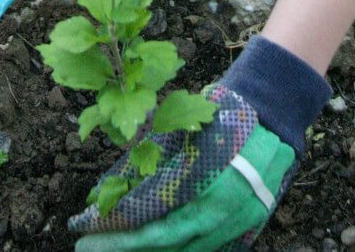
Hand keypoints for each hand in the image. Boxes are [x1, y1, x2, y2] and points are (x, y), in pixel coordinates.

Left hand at [68, 84, 298, 250]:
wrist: (272, 116)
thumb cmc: (221, 117)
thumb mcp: (181, 131)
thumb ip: (148, 159)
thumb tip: (108, 186)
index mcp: (201, 181)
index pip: (148, 217)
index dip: (114, 228)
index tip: (83, 227)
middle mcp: (220, 209)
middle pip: (163, 242)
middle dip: (123, 247)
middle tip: (87, 248)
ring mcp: (238, 222)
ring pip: (187, 251)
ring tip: (120, 248)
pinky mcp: (248, 226)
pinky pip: (209, 248)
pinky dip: (182, 249)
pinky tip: (158, 249)